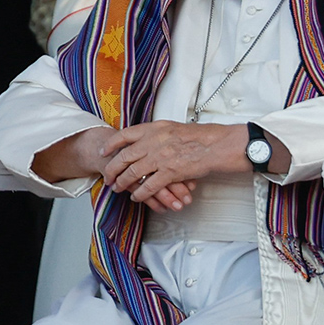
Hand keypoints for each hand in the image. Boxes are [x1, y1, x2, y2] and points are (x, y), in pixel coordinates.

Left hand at [101, 121, 249, 211]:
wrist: (218, 145)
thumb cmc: (203, 137)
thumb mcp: (176, 128)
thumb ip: (160, 134)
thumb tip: (149, 139)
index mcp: (156, 128)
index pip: (125, 134)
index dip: (112, 145)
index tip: (105, 151)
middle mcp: (155, 141)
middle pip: (124, 156)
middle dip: (113, 169)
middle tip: (108, 176)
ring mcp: (161, 157)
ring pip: (133, 173)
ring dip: (123, 183)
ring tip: (118, 188)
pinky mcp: (169, 172)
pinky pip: (148, 186)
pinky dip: (139, 193)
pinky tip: (136, 197)